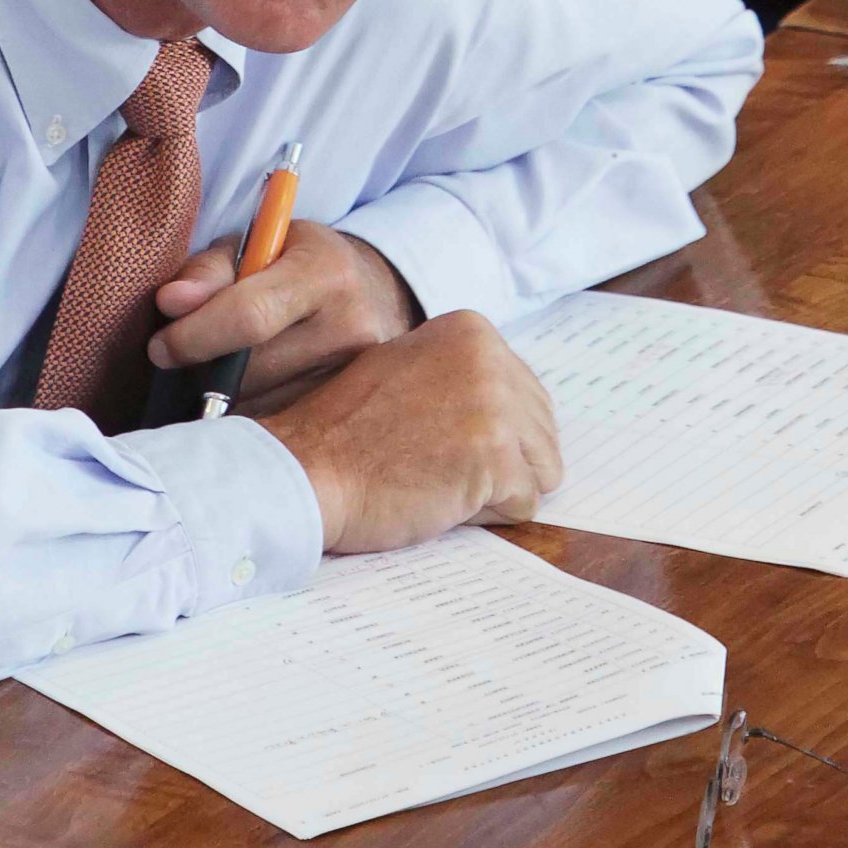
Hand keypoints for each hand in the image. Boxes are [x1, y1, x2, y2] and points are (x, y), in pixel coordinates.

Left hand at [148, 218, 419, 408]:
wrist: (370, 296)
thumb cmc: (293, 265)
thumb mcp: (254, 246)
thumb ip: (208, 270)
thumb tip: (171, 303)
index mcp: (326, 272)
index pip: (250, 316)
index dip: (193, 337)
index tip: (160, 347)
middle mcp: (351, 327)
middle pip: (249, 372)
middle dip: (203, 370)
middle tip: (187, 359)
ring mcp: (356, 378)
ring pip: (260, 408)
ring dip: (224, 397)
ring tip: (223, 372)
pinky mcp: (352, 414)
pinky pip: (279, 430)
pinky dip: (250, 416)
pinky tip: (248, 394)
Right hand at [255, 311, 562, 550]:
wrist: (305, 468)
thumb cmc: (346, 432)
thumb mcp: (408, 371)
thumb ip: (461, 376)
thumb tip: (515, 406)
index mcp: (472, 331)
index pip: (527, 395)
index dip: (489, 434)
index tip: (440, 441)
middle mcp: (492, 359)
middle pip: (542, 432)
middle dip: (502, 462)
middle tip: (439, 468)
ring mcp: (497, 407)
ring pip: (543, 469)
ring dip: (498, 489)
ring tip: (441, 483)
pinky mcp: (495, 458)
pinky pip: (525, 504)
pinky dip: (489, 517)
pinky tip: (442, 502)